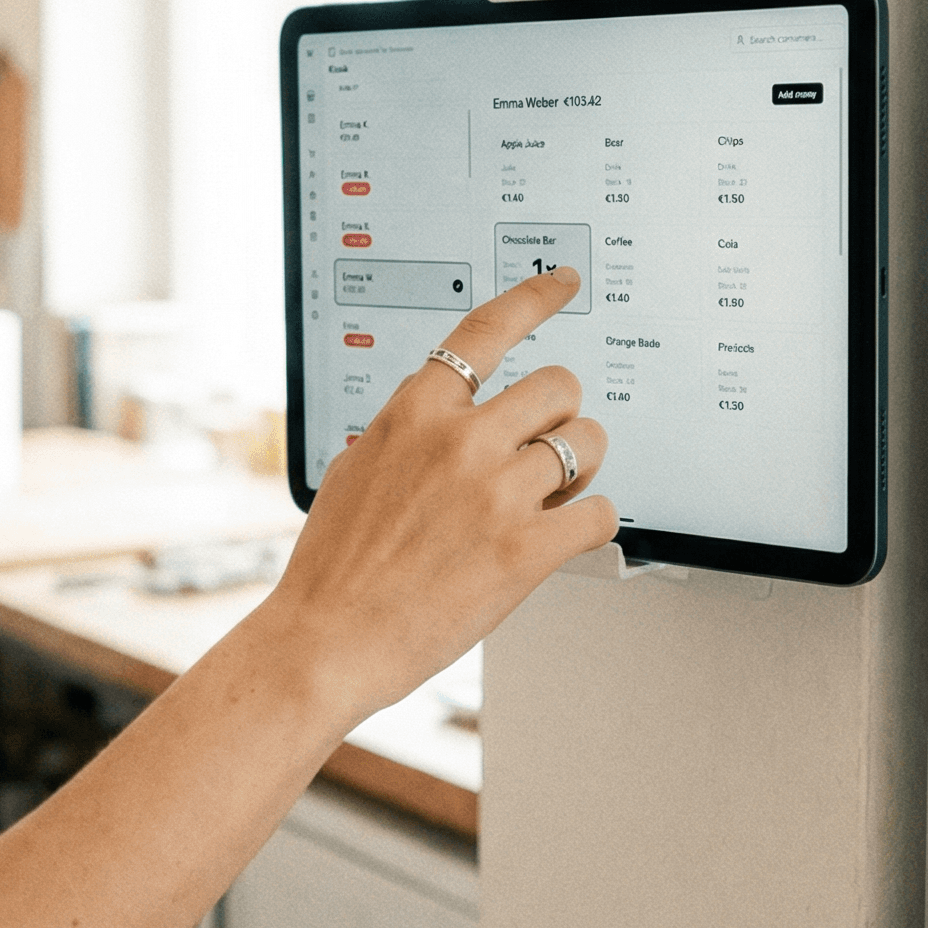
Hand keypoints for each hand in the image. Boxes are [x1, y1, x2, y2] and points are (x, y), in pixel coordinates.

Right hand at [261, 266, 616, 722]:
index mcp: (415, 413)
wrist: (326, 643)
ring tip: (555, 496)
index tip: (563, 284)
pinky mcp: (525, 550)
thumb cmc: (334, 570)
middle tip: (549, 447)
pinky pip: (601, 513)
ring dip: (583, 468)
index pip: (487, 330)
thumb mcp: (355, 472)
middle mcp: (460, 441)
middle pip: (558, 386)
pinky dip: (594, 523)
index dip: (536, 298)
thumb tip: (434, 418)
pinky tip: (568, 535)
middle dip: (563, 415)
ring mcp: (496, 493)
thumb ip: (405, 434)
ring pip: (589, 442)